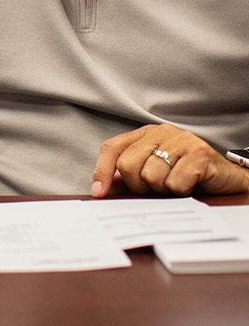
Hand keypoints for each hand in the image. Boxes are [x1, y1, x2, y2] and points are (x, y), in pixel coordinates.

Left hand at [90, 124, 248, 198]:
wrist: (226, 179)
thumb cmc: (188, 177)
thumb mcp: (154, 176)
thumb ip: (128, 179)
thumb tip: (101, 189)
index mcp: (146, 135)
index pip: (112, 148)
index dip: (102, 171)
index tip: (99, 193)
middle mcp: (161, 132)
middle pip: (128, 164)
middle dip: (139, 186)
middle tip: (157, 189)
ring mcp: (181, 139)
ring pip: (151, 175)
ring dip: (163, 190)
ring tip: (177, 185)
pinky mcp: (199, 152)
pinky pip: (174, 182)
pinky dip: (181, 191)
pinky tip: (191, 184)